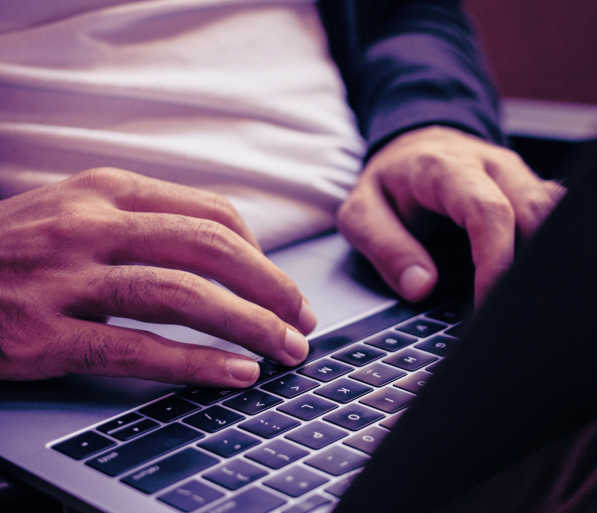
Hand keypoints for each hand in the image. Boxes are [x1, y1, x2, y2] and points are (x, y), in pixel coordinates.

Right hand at [0, 168, 315, 386]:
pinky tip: (235, 373)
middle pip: (210, 250)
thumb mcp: (78, 211)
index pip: (212, 213)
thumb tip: (228, 251)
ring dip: (249, 326)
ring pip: (184, 296)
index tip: (283, 286)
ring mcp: (63, 278)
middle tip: (302, 321)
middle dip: (271, 289)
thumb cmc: (15, 249)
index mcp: (105, 189)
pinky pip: (138, 349)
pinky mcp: (41, 334)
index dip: (261, 254)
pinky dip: (198, 362)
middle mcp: (89, 224)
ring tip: (286, 350)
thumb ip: (145, 221)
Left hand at [337, 126, 564, 303]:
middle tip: (514, 312)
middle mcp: (491, 165)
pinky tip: (539, 281)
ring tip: (531, 300)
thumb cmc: (390, 183)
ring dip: (548, 257)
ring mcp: (518, 175)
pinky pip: (559, 214)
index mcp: (446, 168)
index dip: (496, 260)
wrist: (413, 146)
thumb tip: (421, 286)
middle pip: (536, 212)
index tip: (488, 303)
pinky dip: (554, 247)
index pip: (489, 212)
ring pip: (557, 212)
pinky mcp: (531, 188)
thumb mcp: (362, 212)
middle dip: (531, 266)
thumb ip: (386, 248)